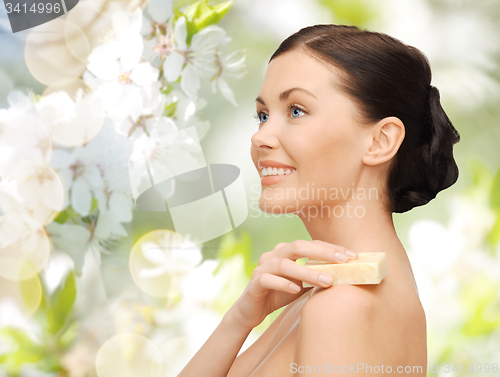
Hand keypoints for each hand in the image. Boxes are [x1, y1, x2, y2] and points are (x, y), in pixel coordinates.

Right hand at [227, 240, 357, 329]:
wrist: (251, 311)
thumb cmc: (279, 294)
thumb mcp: (301, 284)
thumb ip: (316, 276)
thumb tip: (346, 274)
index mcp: (285, 251)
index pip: (311, 244)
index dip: (331, 248)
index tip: (353, 256)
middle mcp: (273, 255)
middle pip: (298, 246)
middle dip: (323, 252)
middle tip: (344, 261)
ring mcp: (262, 267)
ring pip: (285, 264)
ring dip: (308, 272)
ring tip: (327, 281)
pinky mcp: (255, 283)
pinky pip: (268, 279)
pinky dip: (283, 283)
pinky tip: (296, 290)